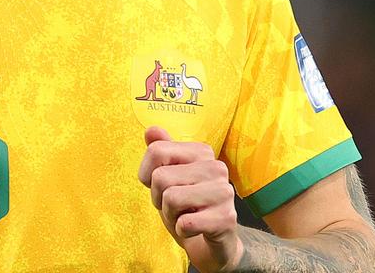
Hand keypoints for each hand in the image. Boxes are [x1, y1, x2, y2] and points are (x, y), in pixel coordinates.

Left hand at [138, 126, 241, 271]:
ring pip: (171, 199)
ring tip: (186, 217)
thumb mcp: (168, 179)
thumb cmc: (187, 207)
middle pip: (160, 177)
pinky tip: (195, 229)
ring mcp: (224, 192)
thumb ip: (161, 151)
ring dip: (171, 216)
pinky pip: (185, 223)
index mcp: (202, 151)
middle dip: (160, 199)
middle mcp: (216, 167)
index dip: (148, 176)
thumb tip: (151, 129)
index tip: (163, 187)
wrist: (211, 244)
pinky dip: (182, 231)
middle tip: (177, 207)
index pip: (156, 151)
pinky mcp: (226, 218)